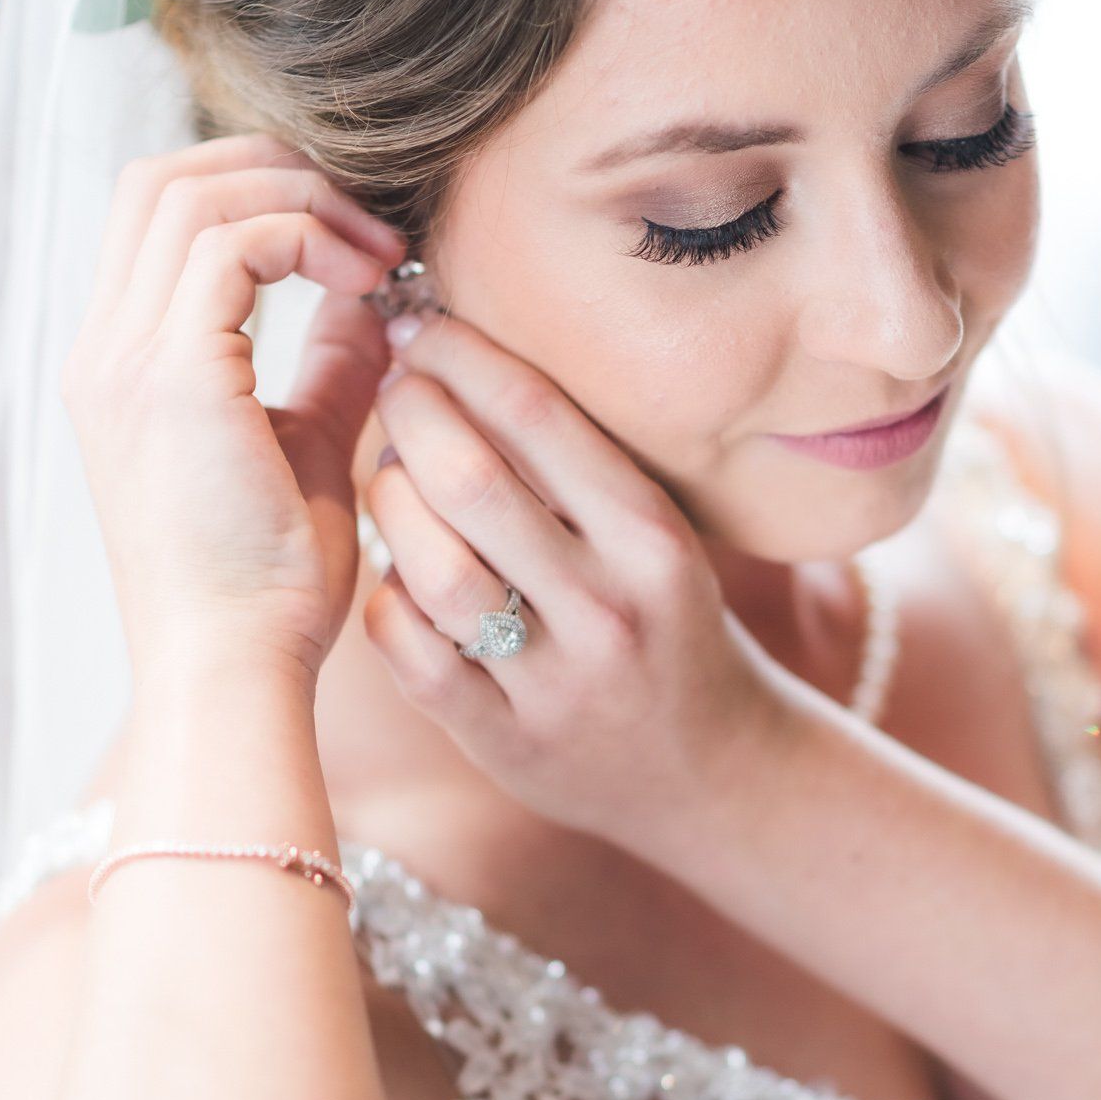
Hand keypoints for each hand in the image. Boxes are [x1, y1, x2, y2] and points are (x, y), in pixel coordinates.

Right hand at [61, 132, 409, 685]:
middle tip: (372, 226)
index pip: (164, 214)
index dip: (265, 194)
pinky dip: (308, 241)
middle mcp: (105, 352)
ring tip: (380, 257)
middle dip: (278, 172)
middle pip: (165, 179)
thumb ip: (332, 365)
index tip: (361, 245)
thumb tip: (378, 298)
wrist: (235, 670)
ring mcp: (126, 360)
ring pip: (193, 193)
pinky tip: (368, 287)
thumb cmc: (270, 591)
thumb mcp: (310, 447)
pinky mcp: (170, 377)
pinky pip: (233, 243)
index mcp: (124, 366)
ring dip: (303, 202)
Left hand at [363, 307, 794, 844]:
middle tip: (395, 388)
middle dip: (412, 412)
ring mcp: (554, 683)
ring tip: (390, 477)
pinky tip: (399, 572)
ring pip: (430, 565)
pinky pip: (410, 651)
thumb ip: (576, 465)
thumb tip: (462, 358)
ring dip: (388, 504)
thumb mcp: (656, 538)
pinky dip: (388, 596)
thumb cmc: (666, 622)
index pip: (537, 414)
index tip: (422, 327)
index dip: (461, 355)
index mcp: (652, 539)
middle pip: (470, 479)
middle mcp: (608, 608)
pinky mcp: (505, 742)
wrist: (713, 771)